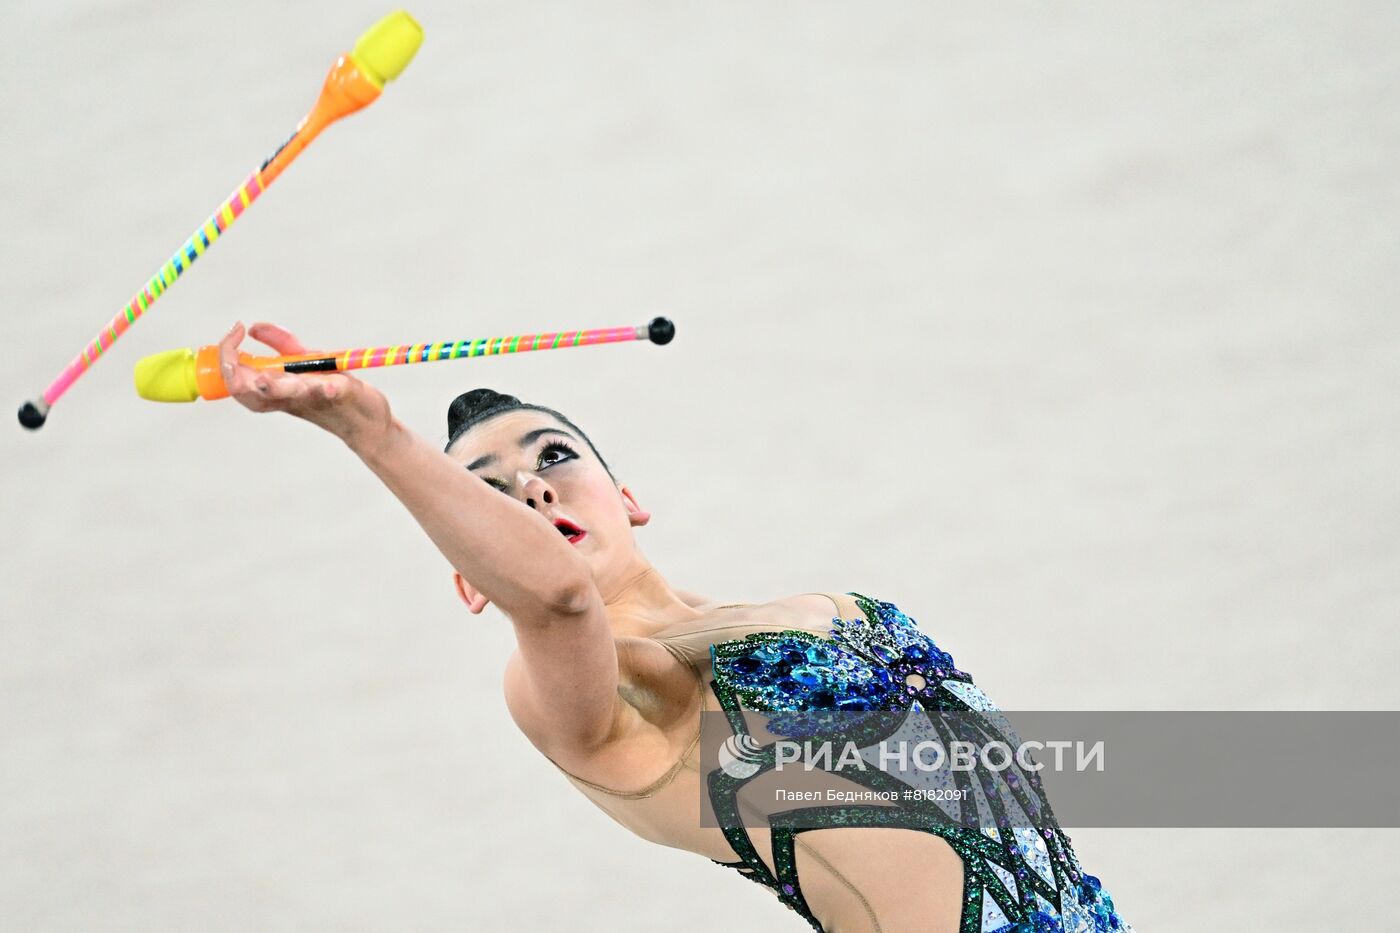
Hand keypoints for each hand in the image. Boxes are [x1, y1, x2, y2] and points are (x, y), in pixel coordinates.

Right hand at [218, 321, 392, 447]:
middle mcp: (290, 397)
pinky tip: (327, 385)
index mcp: (277, 390)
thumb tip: (253, 327)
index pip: (238, 379)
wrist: (369, 423)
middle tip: (233, 360)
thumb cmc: (334, 393)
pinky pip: (332, 393)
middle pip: (252, 394)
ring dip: (275, 386)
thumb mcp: (306, 364)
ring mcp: (315, 397)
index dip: (227, 356)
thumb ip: (281, 345)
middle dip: (236, 376)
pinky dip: (327, 389)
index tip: (235, 330)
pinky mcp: (343, 394)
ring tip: (265, 379)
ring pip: (287, 395)